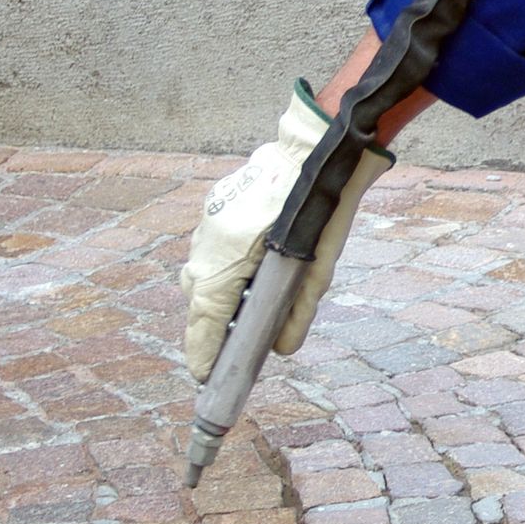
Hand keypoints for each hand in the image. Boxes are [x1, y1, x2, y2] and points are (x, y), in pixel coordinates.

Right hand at [181, 88, 392, 380]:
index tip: (202, 375)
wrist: (320, 148)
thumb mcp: (319, 267)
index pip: (206, 317)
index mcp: (230, 259)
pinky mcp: (216, 205)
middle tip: (222, 352)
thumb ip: (298, 310)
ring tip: (232, 318)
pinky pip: (208, 246)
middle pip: (200, 296)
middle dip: (210, 325)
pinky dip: (220, 266)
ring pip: (201, 270)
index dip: (203, 351)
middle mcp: (209, 242)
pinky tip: (240, 276)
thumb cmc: (324, 210)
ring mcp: (209, 221)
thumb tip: (282, 348)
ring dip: (215, 294)